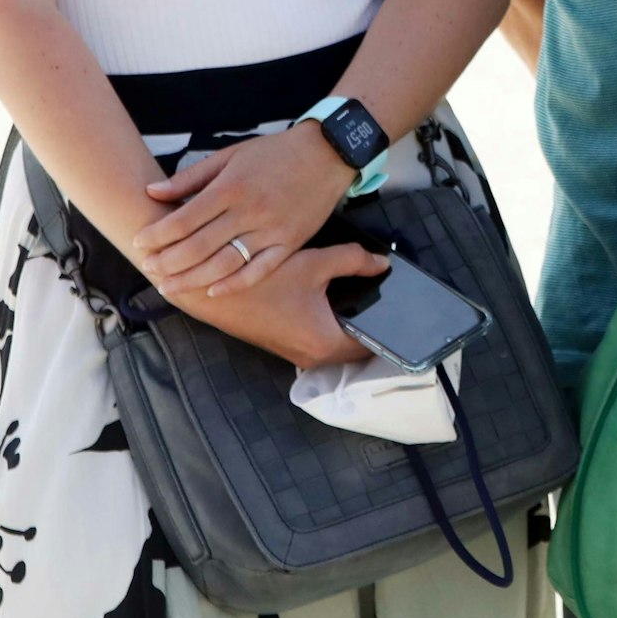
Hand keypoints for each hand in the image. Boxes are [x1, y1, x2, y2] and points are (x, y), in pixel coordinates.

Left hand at [134, 124, 356, 298]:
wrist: (327, 153)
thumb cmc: (275, 152)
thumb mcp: (230, 155)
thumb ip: (191, 177)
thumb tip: (152, 191)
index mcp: (231, 187)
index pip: (183, 220)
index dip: (156, 235)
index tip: (139, 243)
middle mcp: (249, 211)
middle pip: (198, 247)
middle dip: (167, 262)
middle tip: (147, 269)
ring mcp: (270, 230)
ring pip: (224, 264)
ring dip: (192, 279)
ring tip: (169, 287)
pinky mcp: (289, 243)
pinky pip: (259, 271)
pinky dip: (234, 285)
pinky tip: (212, 292)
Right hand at [167, 241, 384, 366]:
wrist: (209, 289)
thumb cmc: (261, 278)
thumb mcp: (315, 262)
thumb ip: (355, 261)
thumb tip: (383, 263)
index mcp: (324, 342)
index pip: (372, 346)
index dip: (391, 330)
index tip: (407, 314)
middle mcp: (310, 356)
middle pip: (355, 348)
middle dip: (372, 326)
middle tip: (388, 300)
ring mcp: (294, 353)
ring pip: (336, 345)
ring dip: (349, 325)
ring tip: (364, 296)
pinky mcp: (282, 343)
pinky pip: (318, 340)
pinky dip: (330, 324)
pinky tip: (333, 298)